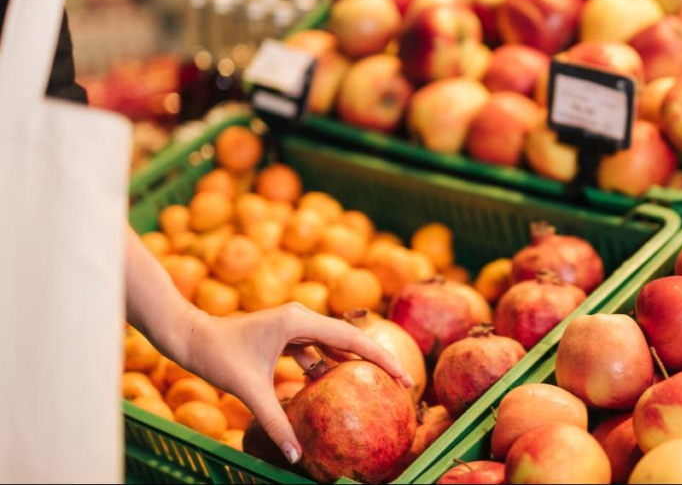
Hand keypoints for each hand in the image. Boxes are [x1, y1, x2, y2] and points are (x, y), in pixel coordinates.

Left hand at [180, 302, 413, 464]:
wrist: (188, 335)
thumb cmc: (216, 356)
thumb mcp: (249, 390)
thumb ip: (275, 421)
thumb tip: (295, 454)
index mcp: (299, 321)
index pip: (351, 338)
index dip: (380, 358)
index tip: (403, 376)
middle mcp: (301, 317)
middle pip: (349, 338)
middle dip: (375, 359)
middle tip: (401, 383)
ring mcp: (293, 323)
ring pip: (333, 342)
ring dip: (352, 361)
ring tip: (373, 383)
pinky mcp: (284, 332)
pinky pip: (315, 347)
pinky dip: (327, 364)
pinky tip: (333, 383)